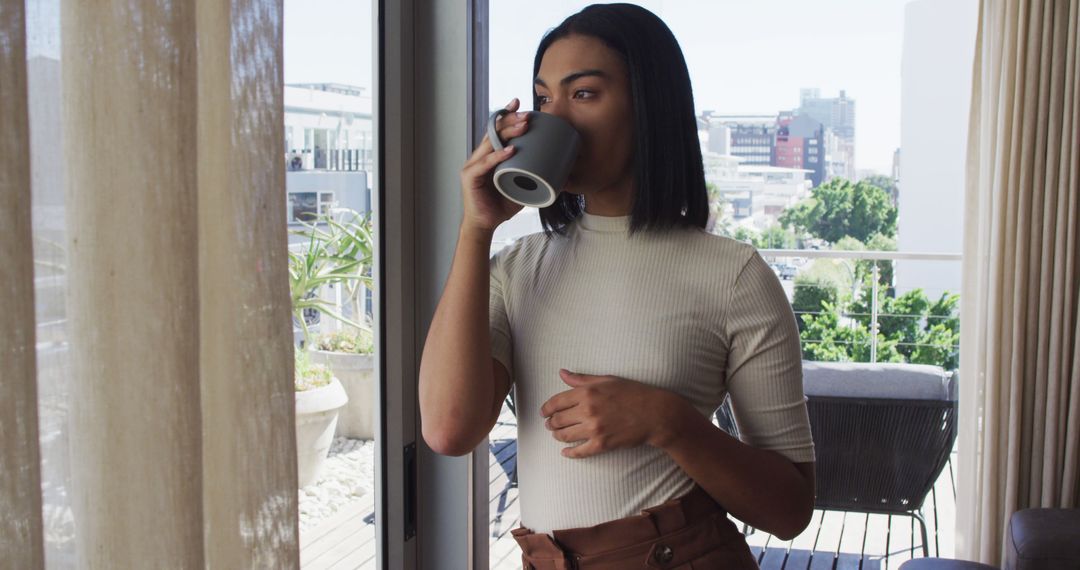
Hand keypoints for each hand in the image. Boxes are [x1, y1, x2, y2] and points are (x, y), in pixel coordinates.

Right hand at [459, 97, 526, 233]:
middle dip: (510, 120)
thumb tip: (562, 176)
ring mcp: (472, 166)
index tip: (519, 102)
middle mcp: (478, 156)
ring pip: (489, 143)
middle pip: (493, 131)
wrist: (486, 225)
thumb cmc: (501, 204)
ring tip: (524, 126)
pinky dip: (497, 156)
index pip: (496, 129)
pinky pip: (485, 163)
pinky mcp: (470, 178)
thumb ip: (535, 178)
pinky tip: (510, 150)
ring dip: (507, 133)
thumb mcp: (522, 187)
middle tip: (527, 115)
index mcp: (489, 155)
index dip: (506, 114)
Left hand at [540, 369, 685, 458]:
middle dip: (551, 423)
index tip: (544, 412)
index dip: (546, 408)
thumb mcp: (607, 380)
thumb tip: (561, 373)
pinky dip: (570, 453)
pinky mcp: (602, 444)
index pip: (557, 402)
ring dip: (558, 436)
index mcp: (587, 392)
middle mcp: (588, 410)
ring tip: (557, 435)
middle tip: (549, 425)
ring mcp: (594, 428)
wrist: (655, 413)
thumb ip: (581, 379)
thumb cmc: (633, 393)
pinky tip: (565, 453)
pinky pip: (580, 452)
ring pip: (565, 436)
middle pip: (558, 420)